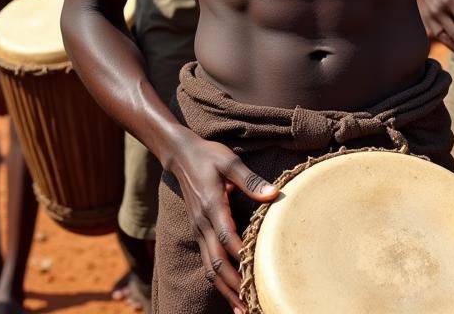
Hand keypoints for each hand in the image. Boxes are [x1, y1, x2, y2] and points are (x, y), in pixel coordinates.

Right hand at [166, 135, 277, 313]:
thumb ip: (250, 180)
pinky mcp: (198, 231)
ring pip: (210, 267)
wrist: (180, 155)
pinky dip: (218, 279)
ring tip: (241, 309)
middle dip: (234, 285)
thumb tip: (273, 194)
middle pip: (217, 262)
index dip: (241, 257)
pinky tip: (228, 291)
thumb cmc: (208, 156)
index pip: (227, 238)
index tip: (257, 274)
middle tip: (251, 304)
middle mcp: (202, 223)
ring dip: (225, 289)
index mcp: (212, 206)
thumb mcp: (229, 162)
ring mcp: (198, 229)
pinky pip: (207, 261)